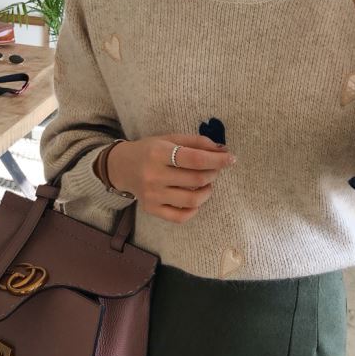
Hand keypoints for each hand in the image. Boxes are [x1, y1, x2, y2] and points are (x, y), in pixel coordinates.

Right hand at [101, 126, 226, 214]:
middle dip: (212, 173)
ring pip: (192, 199)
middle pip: (196, 179)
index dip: (216, 160)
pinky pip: (182, 216)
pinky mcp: (152, 210)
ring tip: (206, 184)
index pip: (194, 159)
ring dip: (206, 191)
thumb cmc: (151, 150)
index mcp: (159, 153)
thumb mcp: (170, 139)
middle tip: (214, 169)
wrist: (124, 167)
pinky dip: (194, 208)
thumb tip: (222, 150)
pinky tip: (195, 199)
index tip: (230, 159)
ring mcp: (153, 196)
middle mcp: (154, 175)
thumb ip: (195, 143)